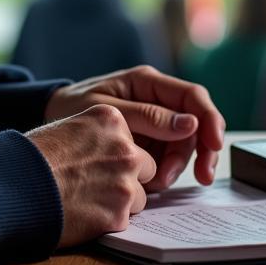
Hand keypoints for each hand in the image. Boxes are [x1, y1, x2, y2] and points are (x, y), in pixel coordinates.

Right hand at [25, 104, 155, 247]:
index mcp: (111, 119)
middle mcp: (124, 147)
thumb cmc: (33, 154)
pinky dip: (108, 219)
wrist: (15, 182)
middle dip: (127, 177)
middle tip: (97, 182)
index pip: (133, 140)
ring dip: (119, 200)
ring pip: (138, 196)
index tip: (99, 162)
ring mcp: (124, 181)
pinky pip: (125, 219)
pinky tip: (84, 212)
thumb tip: (108, 153)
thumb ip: (97, 136)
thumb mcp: (68, 126)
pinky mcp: (119, 213)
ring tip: (87, 197)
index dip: (117, 154)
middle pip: (146, 167)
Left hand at [44, 65, 225, 189]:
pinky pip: (167, 159)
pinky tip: (149, 183)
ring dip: (176, 167)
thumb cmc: (73, 106)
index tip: (215, 145)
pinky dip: (163, 174)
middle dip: (199, 151)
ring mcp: (154, 122)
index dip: (210, 119)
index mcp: (147, 82)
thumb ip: (147, 116)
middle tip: (200, 177)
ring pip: (184, 146)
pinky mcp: (148, 142)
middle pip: (194, 125)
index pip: (192, 95)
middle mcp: (156, 99)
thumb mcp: (106, 111)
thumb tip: (190, 123)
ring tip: (154, 182)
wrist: (50, 118)